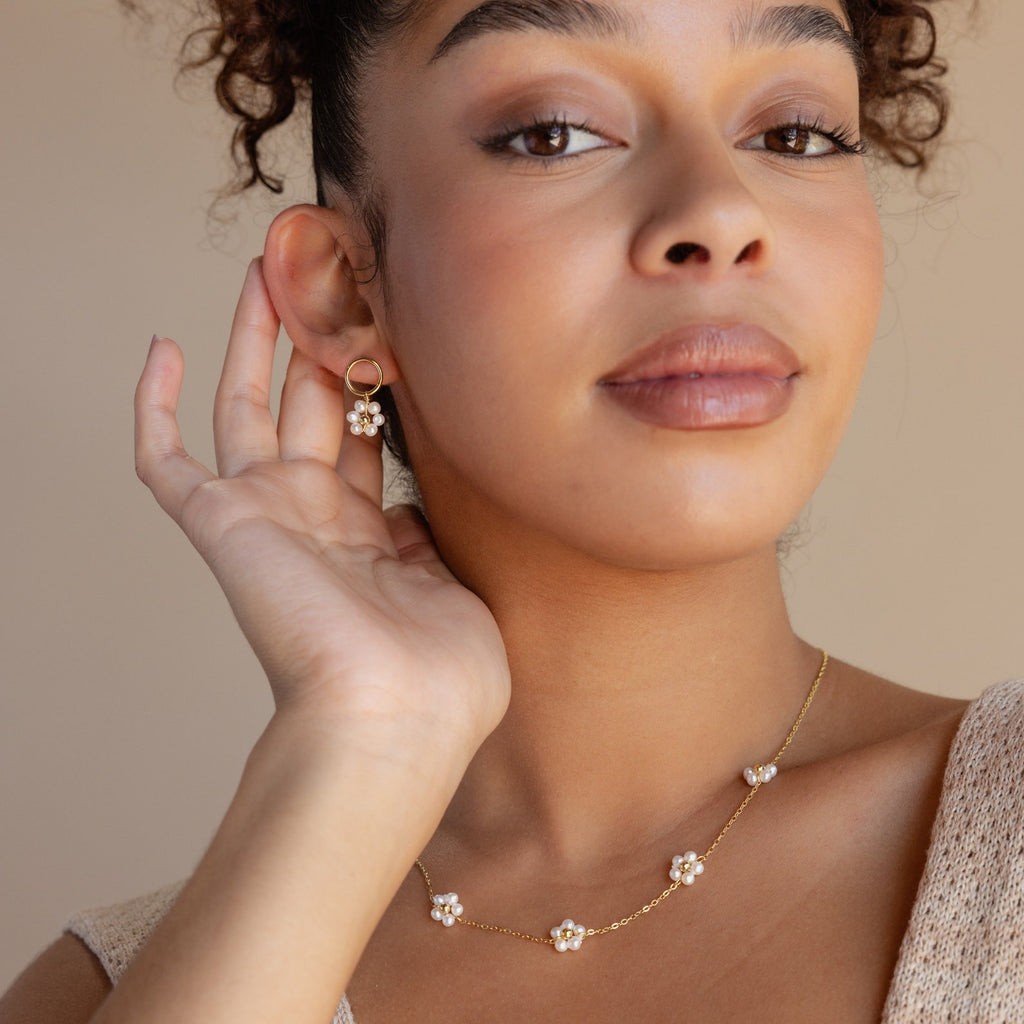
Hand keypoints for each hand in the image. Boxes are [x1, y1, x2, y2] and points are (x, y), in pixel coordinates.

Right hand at [134, 260, 509, 754]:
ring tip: (267, 265)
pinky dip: (153, 408)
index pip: (367, 434)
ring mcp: (266, 516)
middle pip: (311, 403)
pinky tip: (161, 346)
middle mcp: (316, 517)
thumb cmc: (443, 677)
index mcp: (372, 533)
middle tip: (328, 267)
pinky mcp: (221, 525)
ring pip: (247, 405)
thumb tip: (416, 508)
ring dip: (254, 338)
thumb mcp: (453, 590)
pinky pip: (165, 461)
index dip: (376, 376)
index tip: (390, 318)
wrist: (398, 718)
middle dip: (320, 336)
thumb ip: (427, 539)